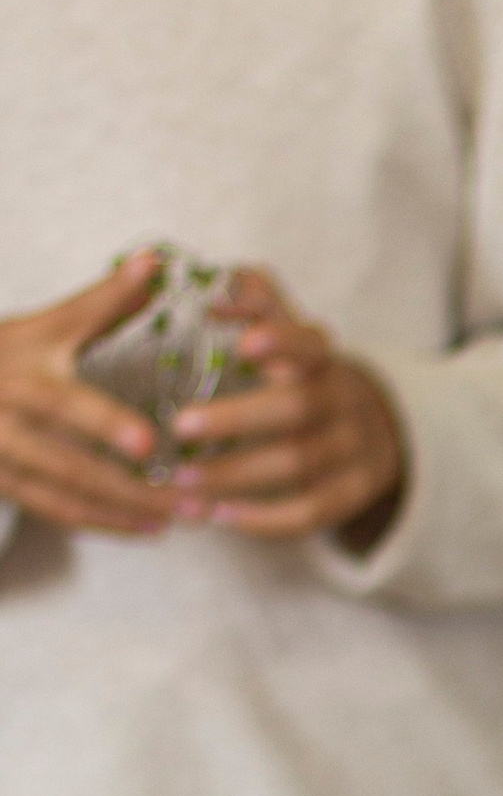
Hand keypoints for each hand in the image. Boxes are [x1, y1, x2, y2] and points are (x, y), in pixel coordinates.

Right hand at [0, 252, 175, 534]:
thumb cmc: (5, 355)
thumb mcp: (46, 325)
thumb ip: (101, 304)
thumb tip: (154, 266)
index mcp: (23, 377)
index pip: (63, 403)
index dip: (102, 422)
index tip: (147, 443)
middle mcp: (9, 422)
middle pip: (71, 466)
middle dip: (132, 488)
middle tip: (190, 501)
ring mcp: (3, 459)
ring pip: (68, 497)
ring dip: (127, 513)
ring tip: (184, 519)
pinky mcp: (4, 486)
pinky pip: (57, 513)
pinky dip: (104, 524)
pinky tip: (149, 529)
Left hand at [168, 269, 406, 548]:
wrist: (372, 429)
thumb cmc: (302, 376)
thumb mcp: (287, 333)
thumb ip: (254, 302)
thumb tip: (212, 285)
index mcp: (321, 357)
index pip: (307, 342)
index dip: (280, 341)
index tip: (244, 342)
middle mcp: (343, 399)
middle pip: (296, 408)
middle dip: (235, 419)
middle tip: (179, 428)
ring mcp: (354, 450)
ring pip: (297, 465)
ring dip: (234, 474)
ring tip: (180, 480)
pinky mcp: (353, 494)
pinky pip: (309, 513)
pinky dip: (262, 519)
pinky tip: (218, 515)